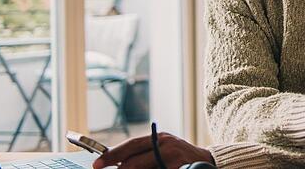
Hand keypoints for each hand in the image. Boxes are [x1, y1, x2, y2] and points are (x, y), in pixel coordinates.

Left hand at [92, 132, 214, 168]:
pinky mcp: (178, 165)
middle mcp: (166, 143)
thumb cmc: (180, 157)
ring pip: (142, 168)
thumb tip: (118, 163)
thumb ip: (144, 154)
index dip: (113, 154)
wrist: (207, 161)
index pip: (131, 144)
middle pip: (135, 159)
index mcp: (159, 137)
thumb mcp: (162, 150)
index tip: (97, 164)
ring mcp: (173, 155)